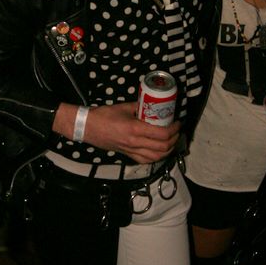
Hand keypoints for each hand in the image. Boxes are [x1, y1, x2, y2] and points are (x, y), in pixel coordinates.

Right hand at [54, 102, 180, 163]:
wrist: (88, 127)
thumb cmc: (104, 115)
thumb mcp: (124, 107)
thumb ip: (140, 106)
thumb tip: (153, 104)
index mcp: (135, 129)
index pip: (162, 134)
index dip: (174, 129)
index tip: (177, 122)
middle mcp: (135, 142)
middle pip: (163, 147)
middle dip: (174, 139)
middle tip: (176, 130)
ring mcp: (131, 151)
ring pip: (156, 157)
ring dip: (168, 150)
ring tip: (171, 141)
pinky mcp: (127, 155)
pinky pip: (146, 160)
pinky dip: (156, 157)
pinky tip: (159, 150)